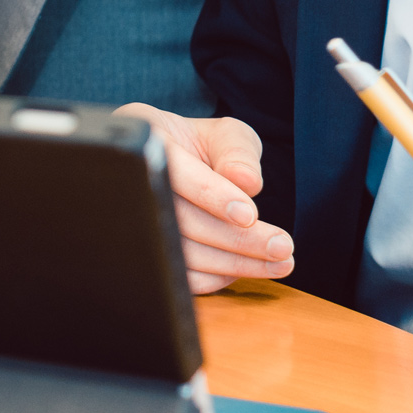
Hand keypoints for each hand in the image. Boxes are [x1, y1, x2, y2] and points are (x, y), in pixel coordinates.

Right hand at [119, 107, 295, 292]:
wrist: (175, 167)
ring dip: (236, 263)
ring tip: (280, 261)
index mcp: (146, 137)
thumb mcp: (225, 135)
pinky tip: (246, 266)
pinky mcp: (149, 254)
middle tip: (283, 247)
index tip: (250, 214)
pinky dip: (218, 276)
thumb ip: (237, 152)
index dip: (211, 194)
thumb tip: (248, 183)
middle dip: (238, 238)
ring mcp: (134, 222)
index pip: (174, 171)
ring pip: (182, 253)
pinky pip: (181, 277)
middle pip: (180, 219)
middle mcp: (130, 181)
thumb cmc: (200, 147)